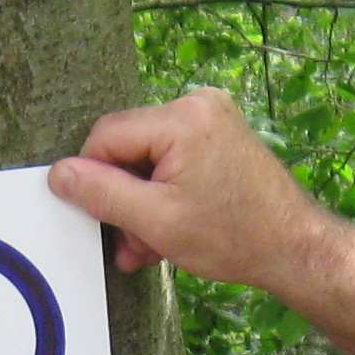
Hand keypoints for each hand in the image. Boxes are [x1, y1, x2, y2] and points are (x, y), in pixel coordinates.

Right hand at [46, 87, 345, 295]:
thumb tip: (58, 175)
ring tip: (148, 247)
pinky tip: (166, 232)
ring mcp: (212, 119)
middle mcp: (198, 105)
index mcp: (183, 118)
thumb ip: (101, 194)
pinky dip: (164, 195)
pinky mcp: (220, 136)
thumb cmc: (234, 236)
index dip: (93, 179)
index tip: (99, 219)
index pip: (106, 136)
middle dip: (123, 199)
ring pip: (148, 160)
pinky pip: (172, 162)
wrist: (295, 248)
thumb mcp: (156, 221)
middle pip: (127, 147)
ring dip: (141, 205)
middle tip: (129, 244)